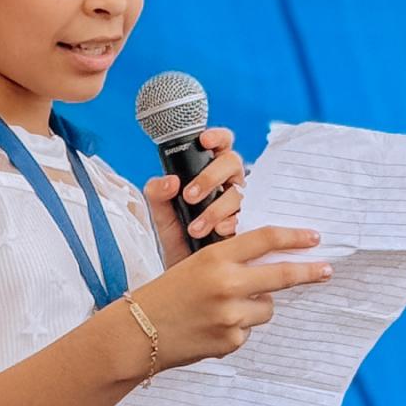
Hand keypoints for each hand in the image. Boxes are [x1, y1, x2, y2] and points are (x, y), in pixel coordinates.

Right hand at [136, 225, 330, 369]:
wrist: (138, 334)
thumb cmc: (164, 294)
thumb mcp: (192, 264)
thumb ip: (230, 260)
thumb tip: (271, 261)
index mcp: (215, 258)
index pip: (265, 239)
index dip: (294, 237)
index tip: (313, 237)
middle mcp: (227, 284)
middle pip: (282, 275)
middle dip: (309, 271)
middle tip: (326, 270)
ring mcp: (231, 315)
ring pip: (267, 307)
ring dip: (256, 306)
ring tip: (222, 309)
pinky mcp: (231, 340)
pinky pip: (249, 330)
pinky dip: (237, 328)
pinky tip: (211, 327)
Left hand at [144, 128, 246, 260]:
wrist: (185, 269)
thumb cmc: (177, 235)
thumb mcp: (161, 214)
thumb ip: (157, 193)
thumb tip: (169, 181)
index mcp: (209, 171)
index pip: (220, 144)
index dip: (216, 136)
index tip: (203, 140)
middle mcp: (228, 183)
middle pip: (232, 162)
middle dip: (210, 176)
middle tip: (190, 196)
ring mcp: (240, 203)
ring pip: (238, 193)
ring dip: (215, 209)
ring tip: (194, 228)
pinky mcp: (248, 224)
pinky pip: (248, 216)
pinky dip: (231, 223)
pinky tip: (218, 232)